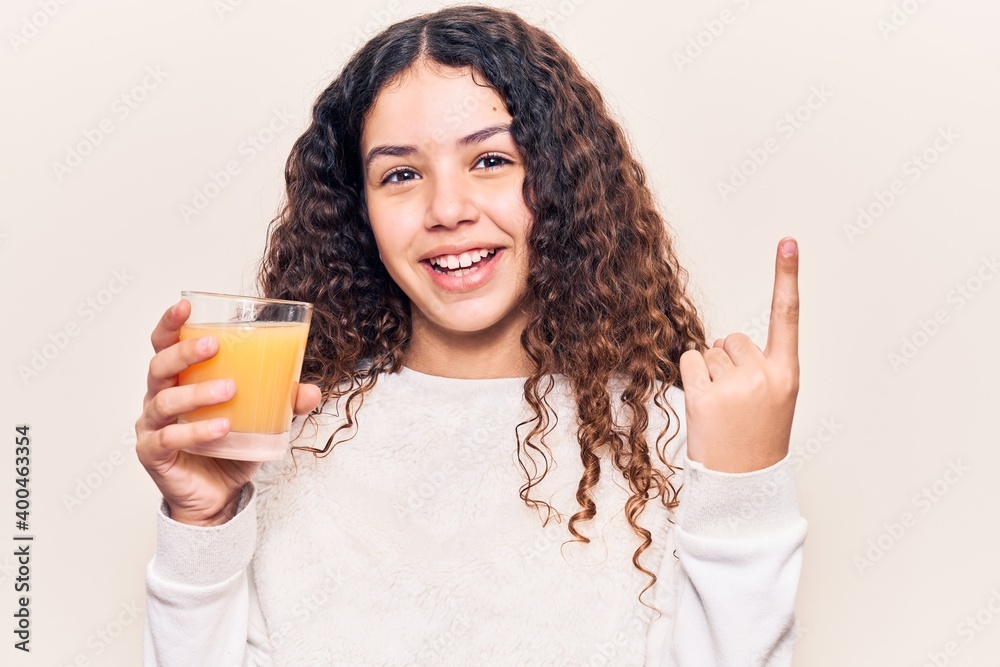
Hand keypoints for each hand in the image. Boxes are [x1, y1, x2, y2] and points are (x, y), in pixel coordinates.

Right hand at [134, 298, 321, 525]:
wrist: (217, 496)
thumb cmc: (230, 449)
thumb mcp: (262, 422)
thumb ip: (284, 403)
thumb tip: (313, 390)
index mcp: (179, 380)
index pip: (165, 344)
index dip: (171, 323)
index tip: (186, 305)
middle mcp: (159, 398)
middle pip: (159, 366)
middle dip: (185, 352)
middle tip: (214, 345)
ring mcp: (153, 427)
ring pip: (165, 401)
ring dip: (197, 392)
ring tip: (229, 390)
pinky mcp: (153, 454)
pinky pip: (169, 439)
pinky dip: (196, 432)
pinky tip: (220, 428)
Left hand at [679, 237, 799, 472]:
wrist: (743, 484)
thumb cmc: (756, 440)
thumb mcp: (774, 400)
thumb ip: (758, 366)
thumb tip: (720, 343)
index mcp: (787, 374)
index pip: (788, 316)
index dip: (787, 276)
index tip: (789, 241)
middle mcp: (764, 375)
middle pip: (731, 339)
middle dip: (728, 362)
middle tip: (736, 401)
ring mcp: (734, 386)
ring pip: (709, 352)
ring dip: (709, 374)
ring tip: (723, 410)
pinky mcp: (704, 397)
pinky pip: (689, 362)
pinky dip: (691, 377)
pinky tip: (704, 406)